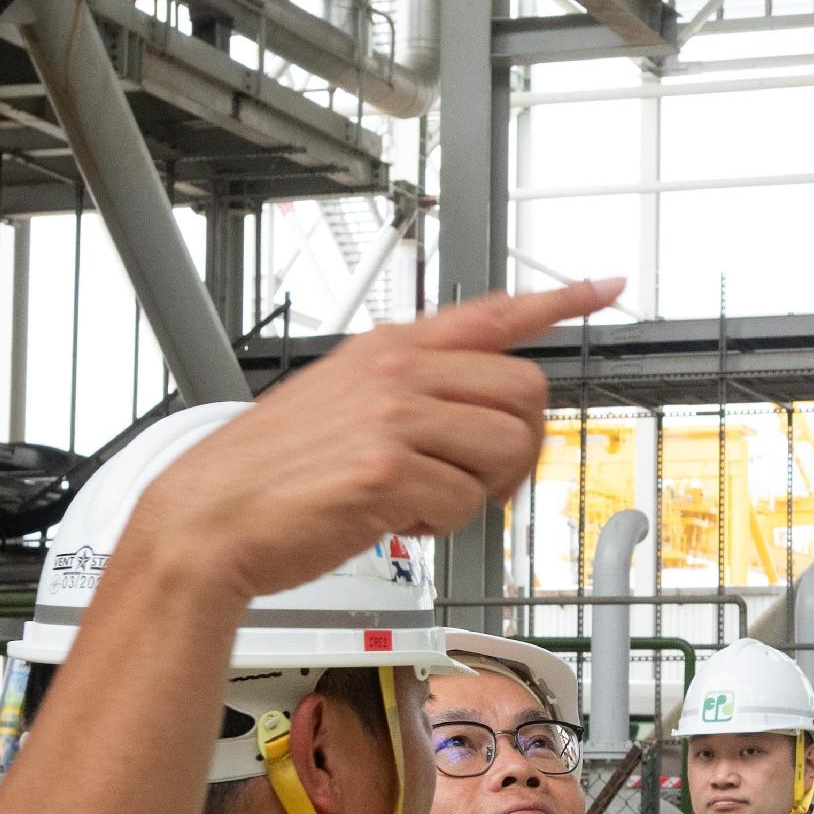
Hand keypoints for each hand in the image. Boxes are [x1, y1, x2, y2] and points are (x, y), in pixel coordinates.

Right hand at [126, 282, 623, 607]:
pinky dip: (439, 526)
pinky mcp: (387, 472)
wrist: (210, 518)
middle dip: (518, 444)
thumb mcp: (340, 396)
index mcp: (389, 348)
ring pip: (505, 451)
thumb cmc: (273, 469)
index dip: (557, 300)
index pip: (492, 311)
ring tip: (422, 497)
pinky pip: (465, 504)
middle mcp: (396, 373)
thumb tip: (476, 398)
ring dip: (478, 491)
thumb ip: (409, 385)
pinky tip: (396, 519)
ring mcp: (392, 419)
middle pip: (525, 392)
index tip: (603, 287)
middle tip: (482, 475)